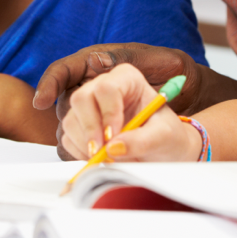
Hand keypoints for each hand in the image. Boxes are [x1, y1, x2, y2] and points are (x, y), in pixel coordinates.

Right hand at [60, 63, 201, 162]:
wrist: (164, 151)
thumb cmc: (168, 137)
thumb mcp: (164, 137)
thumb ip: (142, 141)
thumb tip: (112, 148)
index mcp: (127, 79)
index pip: (107, 87)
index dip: (107, 113)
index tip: (113, 136)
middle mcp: (104, 87)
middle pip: (81, 99)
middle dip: (89, 129)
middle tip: (102, 153)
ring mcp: (89, 107)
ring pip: (71, 120)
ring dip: (85, 144)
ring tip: (109, 158)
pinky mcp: (80, 126)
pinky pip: (68, 138)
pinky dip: (81, 153)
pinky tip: (101, 158)